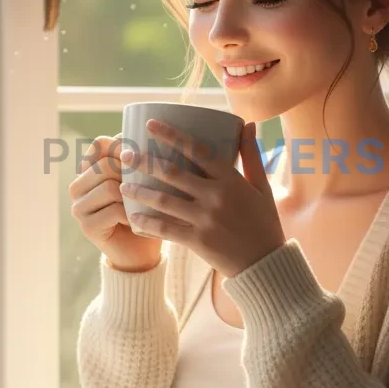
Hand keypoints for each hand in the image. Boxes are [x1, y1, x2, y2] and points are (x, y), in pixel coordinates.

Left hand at [119, 119, 286, 279]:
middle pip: (173, 173)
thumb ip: (251, 155)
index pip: (197, 150)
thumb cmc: (263, 222)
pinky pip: (166, 229)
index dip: (172, 135)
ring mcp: (205, 220)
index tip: (150, 125)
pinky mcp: (198, 241)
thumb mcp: (261, 186)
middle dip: (145, 161)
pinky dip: (147, 223)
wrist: (266, 263)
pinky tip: (133, 216)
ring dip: (140, 191)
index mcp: (231, 179)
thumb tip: (249, 123)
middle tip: (125, 154)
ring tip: (122, 185)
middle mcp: (216, 196)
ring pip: (164, 200)